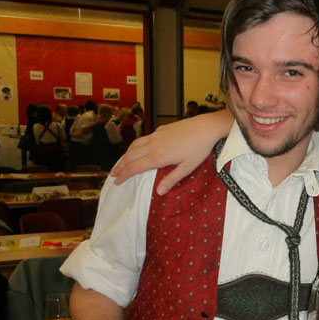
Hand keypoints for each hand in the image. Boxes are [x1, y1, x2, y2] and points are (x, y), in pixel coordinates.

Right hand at [111, 109, 233, 194]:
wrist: (205, 127)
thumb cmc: (199, 148)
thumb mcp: (187, 168)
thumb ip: (172, 179)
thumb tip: (159, 192)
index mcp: (158, 157)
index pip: (134, 168)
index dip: (124, 175)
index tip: (117, 182)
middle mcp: (153, 145)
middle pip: (130, 156)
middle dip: (120, 166)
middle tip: (113, 175)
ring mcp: (156, 136)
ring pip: (134, 145)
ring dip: (125, 155)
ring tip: (121, 163)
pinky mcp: (161, 130)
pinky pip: (143, 139)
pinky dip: (135, 146)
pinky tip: (137, 148)